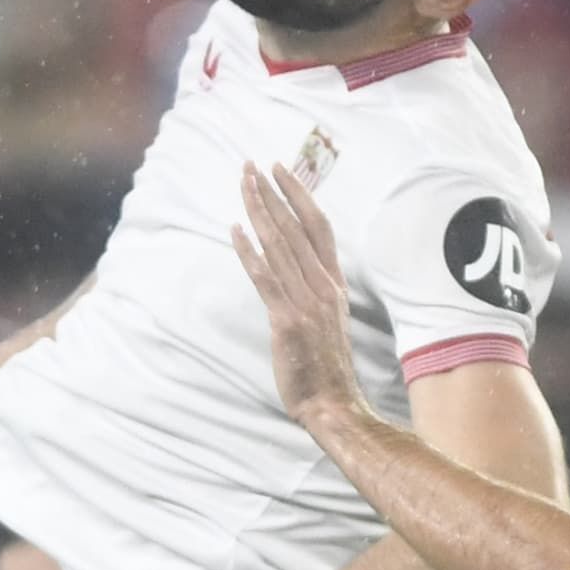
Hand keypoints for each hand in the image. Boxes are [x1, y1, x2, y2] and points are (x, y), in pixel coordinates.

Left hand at [235, 164, 359, 431]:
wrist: (332, 403)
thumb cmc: (325, 367)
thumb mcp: (327, 320)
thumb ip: (314, 291)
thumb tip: (293, 267)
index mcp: (334, 284)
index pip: (318, 227)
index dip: (299, 196)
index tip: (281, 170)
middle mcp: (323, 287)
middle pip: (296, 228)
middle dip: (272, 193)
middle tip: (251, 166)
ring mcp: (307, 302)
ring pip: (280, 245)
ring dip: (259, 211)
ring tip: (243, 185)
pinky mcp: (288, 320)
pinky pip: (265, 278)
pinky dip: (249, 252)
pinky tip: (235, 230)